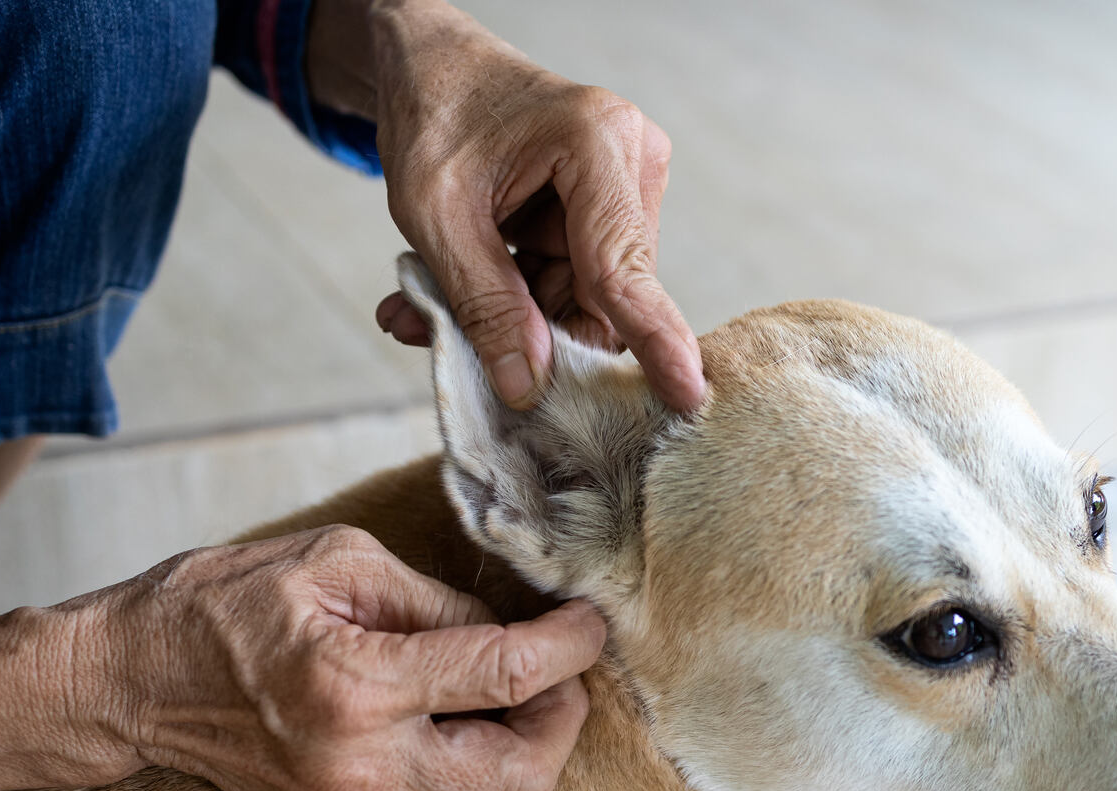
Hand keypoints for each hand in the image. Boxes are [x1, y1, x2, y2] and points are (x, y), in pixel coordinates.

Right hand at [86, 525, 605, 790]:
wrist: (127, 682)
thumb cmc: (223, 603)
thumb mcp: (337, 563)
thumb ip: (436, 601)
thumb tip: (512, 629)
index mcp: (357, 686)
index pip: (507, 678)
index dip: (570, 649)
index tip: (592, 624)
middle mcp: (357, 767)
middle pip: (521, 781)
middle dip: (560, 725)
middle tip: (555, 674)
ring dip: (506, 739)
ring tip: (485, 681)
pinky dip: (448, 754)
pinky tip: (423, 712)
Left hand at [306, 0, 704, 412]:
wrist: (434, 68)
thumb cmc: (433, 116)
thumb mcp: (435, 216)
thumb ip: (483, 302)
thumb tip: (528, 387)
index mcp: (594, 142)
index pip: (624, 265)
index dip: (651, 338)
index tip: (685, 396)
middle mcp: (631, 162)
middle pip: (605, 293)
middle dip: (536, 330)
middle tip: (451, 341)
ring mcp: (627, 187)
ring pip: (588, 298)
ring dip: (515, 317)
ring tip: (430, 308)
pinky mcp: (611, 211)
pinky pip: (576, 283)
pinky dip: (519, 298)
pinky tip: (460, 292)